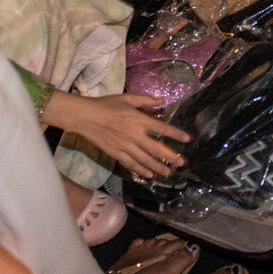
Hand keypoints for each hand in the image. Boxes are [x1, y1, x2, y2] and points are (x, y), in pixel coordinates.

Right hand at [43, 91, 190, 178]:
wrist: (85, 116)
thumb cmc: (107, 105)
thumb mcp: (127, 98)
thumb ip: (146, 100)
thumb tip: (162, 100)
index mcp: (139, 119)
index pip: (162, 128)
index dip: (175, 134)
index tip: (187, 139)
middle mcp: (135, 135)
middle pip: (156, 149)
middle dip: (171, 156)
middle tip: (182, 163)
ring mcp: (125, 146)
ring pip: (145, 160)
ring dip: (159, 167)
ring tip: (169, 172)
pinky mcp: (116, 153)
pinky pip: (131, 164)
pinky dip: (141, 170)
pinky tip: (149, 175)